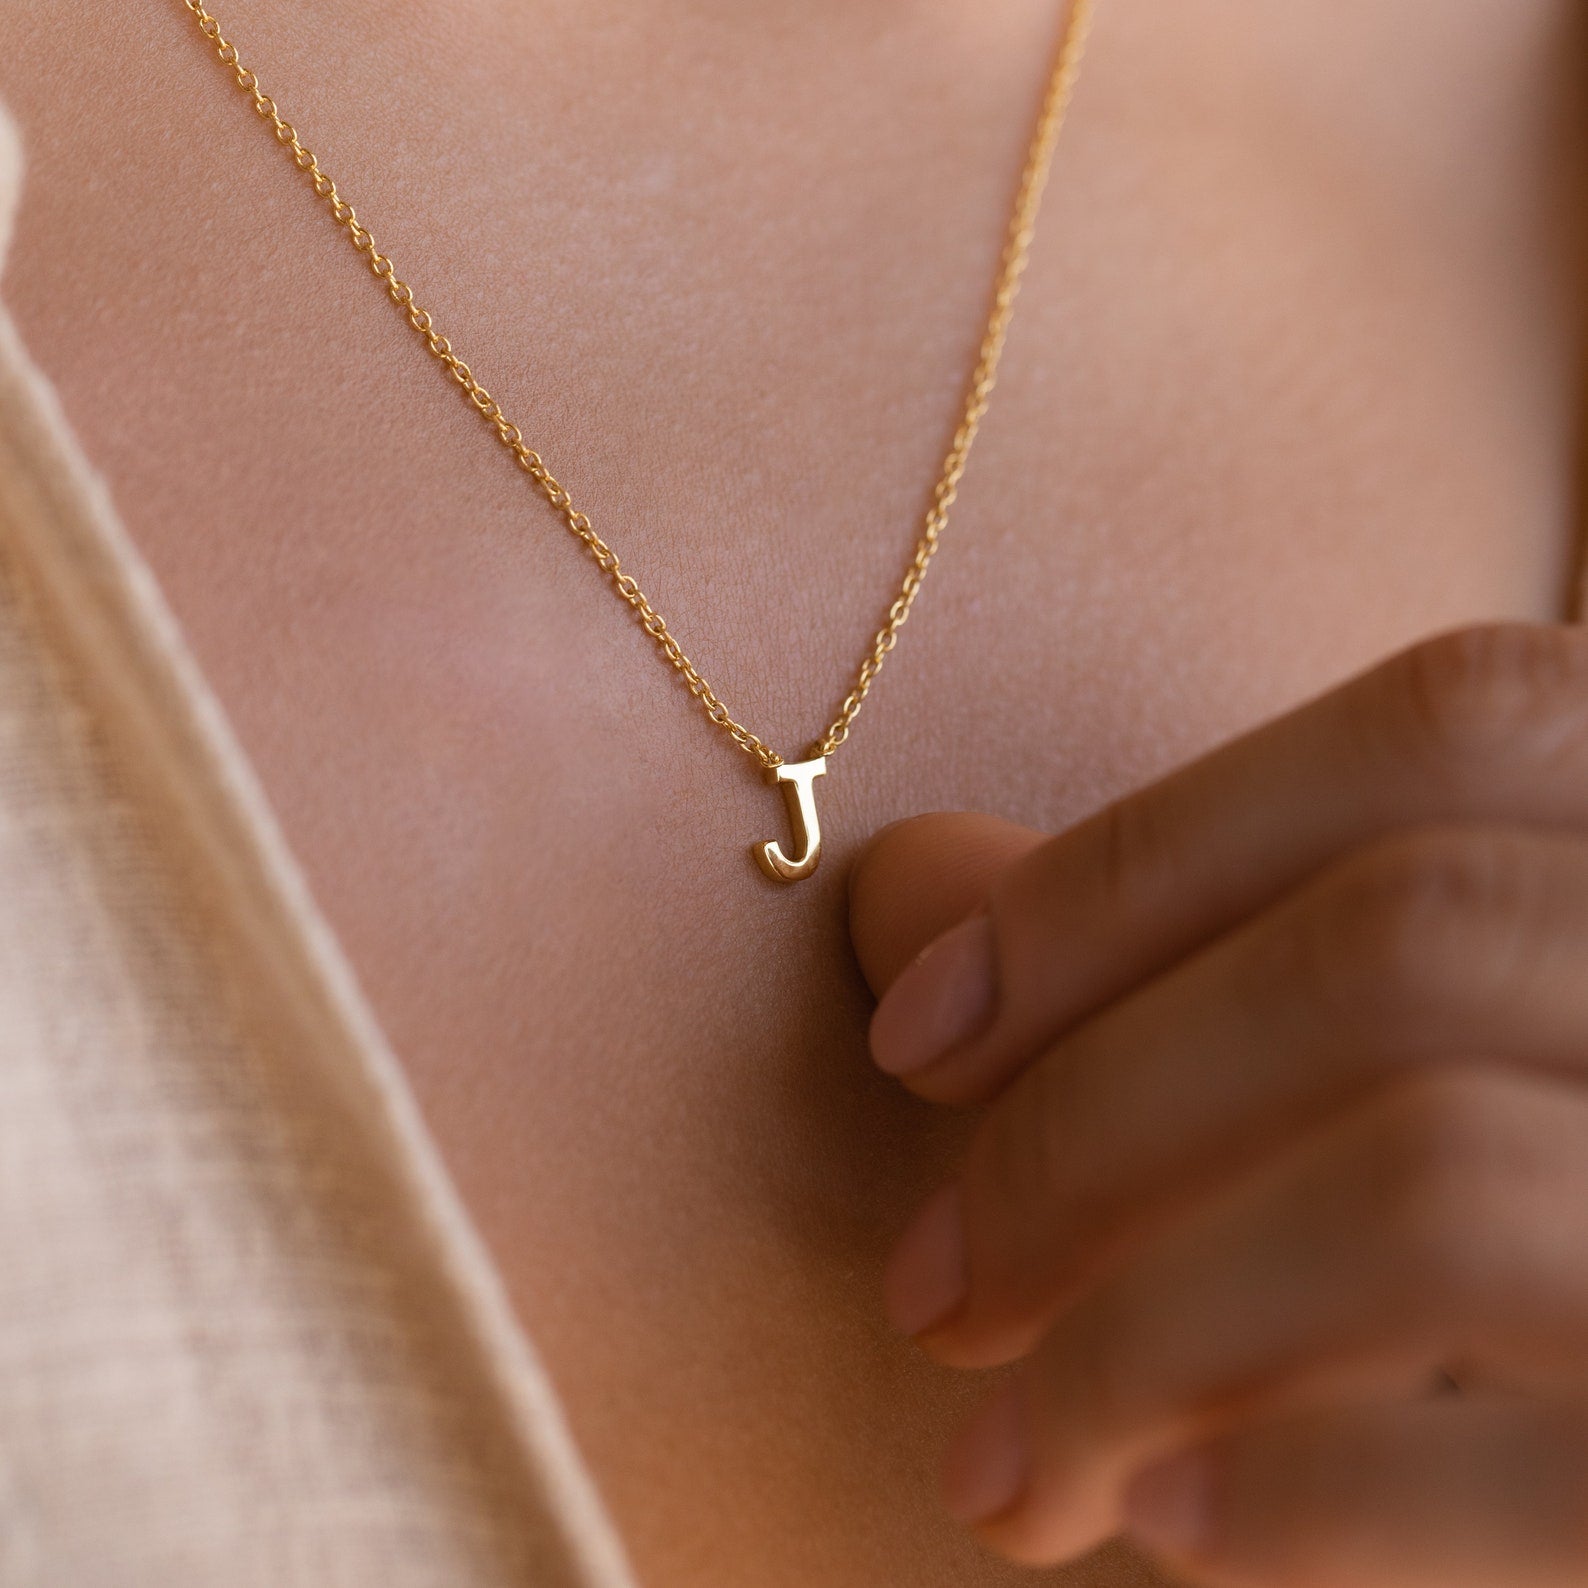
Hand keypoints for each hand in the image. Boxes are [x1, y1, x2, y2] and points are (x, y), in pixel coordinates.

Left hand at [849, 623, 1587, 1586]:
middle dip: (1090, 1128)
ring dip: (1139, 1340)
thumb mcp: (1434, 1038)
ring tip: (1013, 1462)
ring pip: (1432, 1184)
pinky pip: (1543, 1465)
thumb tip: (911, 878)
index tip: (916, 1032)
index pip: (1437, 744)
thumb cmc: (1551, 1201)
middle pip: (1401, 955)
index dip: (1137, 873)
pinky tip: (1165, 1518)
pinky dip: (1299, 1497)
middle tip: (928, 1293)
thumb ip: (1201, 939)